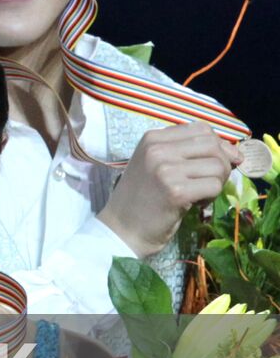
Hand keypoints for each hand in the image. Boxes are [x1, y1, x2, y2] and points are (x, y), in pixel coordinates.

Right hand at [99, 122, 241, 255]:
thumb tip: (235, 153)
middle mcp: (157, 149)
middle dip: (222, 164)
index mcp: (152, 138)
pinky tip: (195, 204)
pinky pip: (214, 186)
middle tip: (209, 182)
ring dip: (216, 183)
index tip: (216, 163)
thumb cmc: (143, 197)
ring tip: (199, 194)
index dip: (218, 145)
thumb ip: (188, 152)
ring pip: (218, 166)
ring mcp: (166, 170)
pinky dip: (211, 197)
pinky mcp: (176, 191)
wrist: (123, 229)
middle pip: (212, 145)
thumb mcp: (158, 164)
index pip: (201, 128)